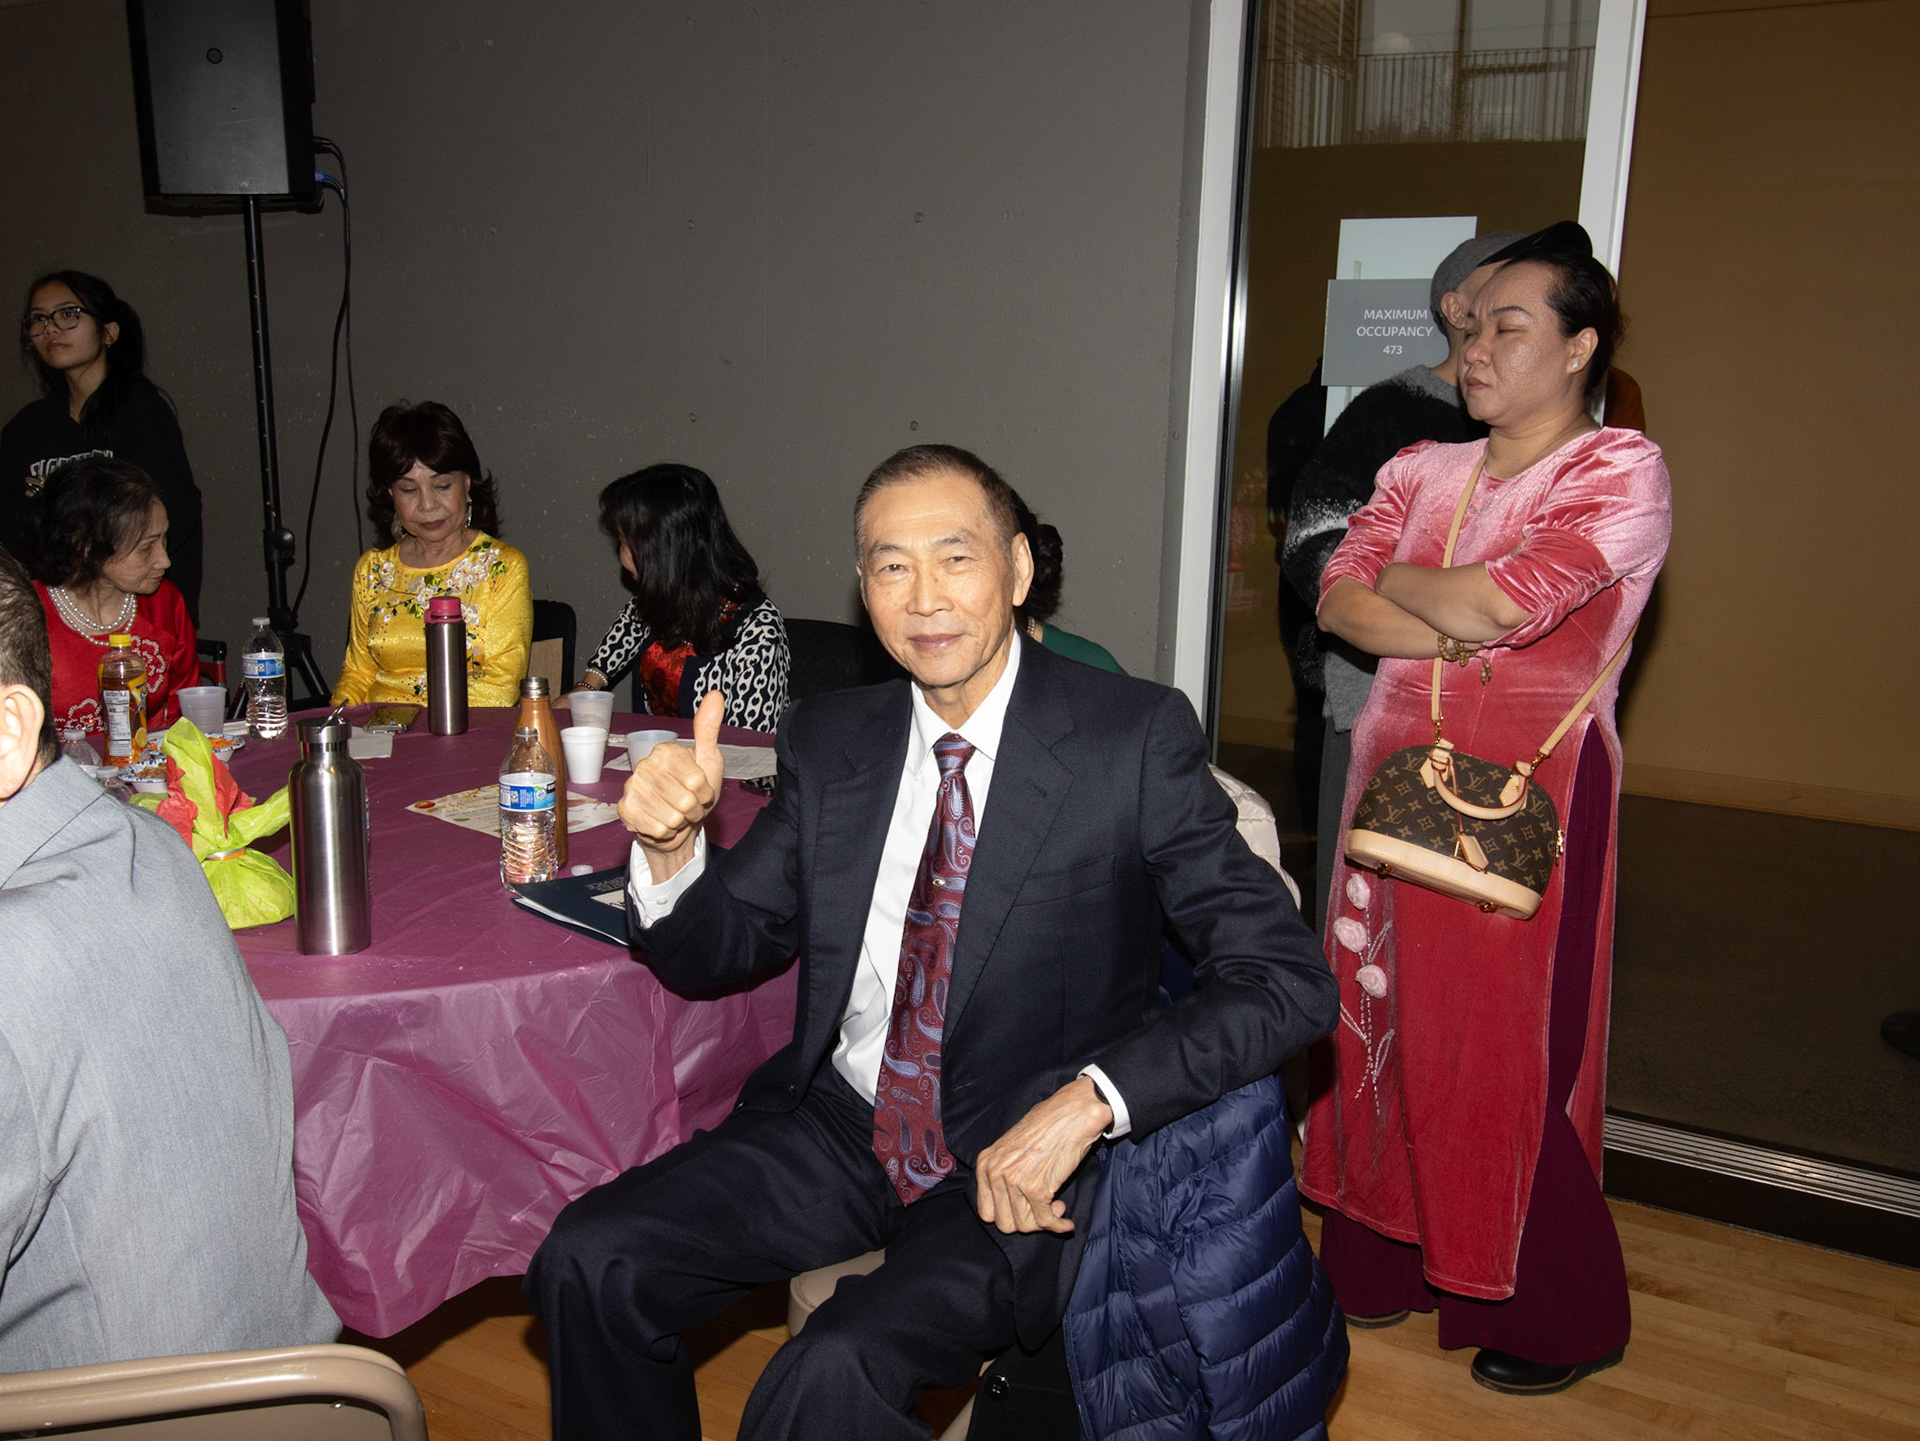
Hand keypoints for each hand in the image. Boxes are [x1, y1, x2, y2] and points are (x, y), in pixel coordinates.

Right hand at [618, 691, 725, 881]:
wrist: (676, 826)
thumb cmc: (693, 792)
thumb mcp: (708, 761)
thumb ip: (709, 730)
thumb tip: (715, 694)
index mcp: (665, 751)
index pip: (698, 782)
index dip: (705, 794)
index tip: (700, 791)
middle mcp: (644, 765)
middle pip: (685, 800)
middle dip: (693, 810)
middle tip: (688, 806)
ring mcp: (632, 788)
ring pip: (672, 817)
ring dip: (680, 823)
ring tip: (676, 815)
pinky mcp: (625, 811)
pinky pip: (657, 829)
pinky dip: (666, 833)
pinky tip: (661, 824)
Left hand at [974, 1077, 1112, 1234]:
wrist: (1072, 1114)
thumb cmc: (1047, 1127)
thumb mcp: (1012, 1147)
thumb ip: (1004, 1174)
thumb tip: (1012, 1208)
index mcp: (985, 1164)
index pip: (987, 1212)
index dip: (1008, 1216)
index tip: (1025, 1211)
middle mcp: (995, 1173)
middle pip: (1004, 1223)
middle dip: (1026, 1222)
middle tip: (1043, 1210)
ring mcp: (1014, 1182)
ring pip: (1024, 1226)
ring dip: (1044, 1222)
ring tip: (1056, 1207)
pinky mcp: (1036, 1189)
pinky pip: (1045, 1222)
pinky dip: (1058, 1226)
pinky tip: (1067, 1223)